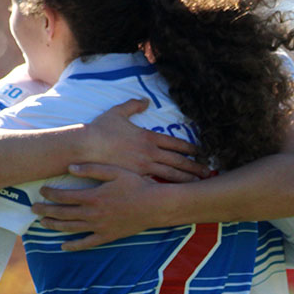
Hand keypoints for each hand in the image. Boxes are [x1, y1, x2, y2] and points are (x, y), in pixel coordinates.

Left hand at [33, 164, 173, 250]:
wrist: (154, 205)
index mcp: (93, 196)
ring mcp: (99, 227)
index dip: (50, 193)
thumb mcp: (115, 171)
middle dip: (46, 210)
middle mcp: (93, 213)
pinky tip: (62, 246)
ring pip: (71, 228)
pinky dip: (73, 246)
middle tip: (33, 208)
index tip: (41, 190)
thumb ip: (92, 168)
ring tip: (43, 223)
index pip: (64, 196)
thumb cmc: (136, 185)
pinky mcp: (107, 236)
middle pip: (62, 213)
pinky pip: (86, 243)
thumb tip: (70, 167)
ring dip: (54, 225)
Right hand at [83, 99, 208, 181]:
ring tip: (198, 183)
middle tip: (208, 172)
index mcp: (148, 137)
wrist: (85, 147)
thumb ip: (133, 105)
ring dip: (186, 179)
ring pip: (170, 175)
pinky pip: (155, 184)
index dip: (190, 148)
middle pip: (178, 161)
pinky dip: (168, 189)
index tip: (201, 152)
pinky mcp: (134, 178)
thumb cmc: (100, 130)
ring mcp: (143, 167)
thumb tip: (145, 100)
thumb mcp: (117, 112)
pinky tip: (176, 194)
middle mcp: (150, 153)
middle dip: (194, 167)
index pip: (175, 143)